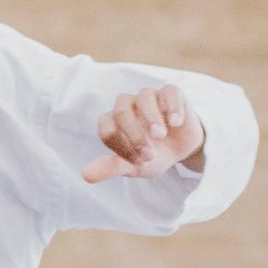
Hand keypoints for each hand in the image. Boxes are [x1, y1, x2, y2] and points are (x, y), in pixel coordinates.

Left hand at [82, 82, 204, 182]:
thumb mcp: (134, 167)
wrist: (180, 150)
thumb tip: (86, 176)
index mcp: (113, 122)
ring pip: (144, 97)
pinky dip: (172, 106)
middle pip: (121, 111)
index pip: (106, 129)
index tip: (137, 163)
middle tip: (149, 155)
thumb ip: (111, 168)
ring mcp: (148, 96)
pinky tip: (175, 123)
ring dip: (151, 117)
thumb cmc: (152, 156)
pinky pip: (169, 92)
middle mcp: (127, 105)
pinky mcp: (171, 93)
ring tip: (159, 136)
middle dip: (134, 134)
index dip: (119, 147)